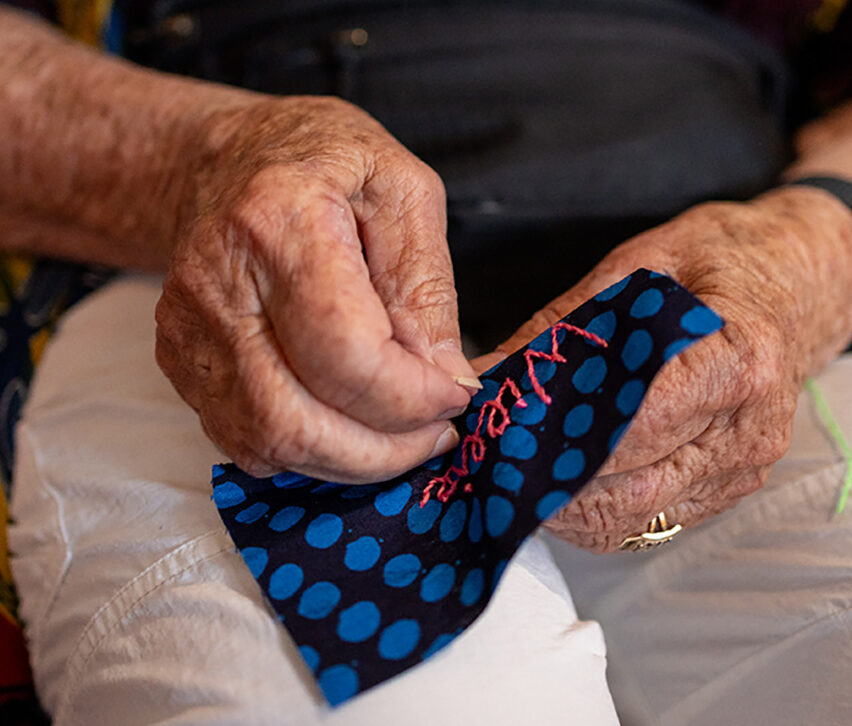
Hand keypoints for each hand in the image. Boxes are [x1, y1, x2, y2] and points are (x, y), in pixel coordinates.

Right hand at [156, 96, 477, 482]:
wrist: (225, 158)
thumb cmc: (323, 162)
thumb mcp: (404, 191)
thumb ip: (426, 288)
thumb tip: (447, 380)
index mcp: (278, 221)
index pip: (344, 352)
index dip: (410, 395)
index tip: (455, 394)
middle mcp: (217, 285)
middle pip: (295, 419)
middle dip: (383, 451)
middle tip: (436, 433)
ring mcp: (188, 331)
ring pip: (267, 444)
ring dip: (350, 462)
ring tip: (402, 434)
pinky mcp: (179, 363)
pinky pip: (247, 442)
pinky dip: (311, 453)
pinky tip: (351, 424)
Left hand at [483, 190, 851, 551]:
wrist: (801, 283)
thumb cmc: (722, 261)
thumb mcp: (638, 266)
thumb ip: (562, 329)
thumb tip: (484, 377)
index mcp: (736, 362)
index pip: (628, 424)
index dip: (553, 433)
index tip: (497, 429)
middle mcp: (746, 430)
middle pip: (625, 489)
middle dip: (547, 479)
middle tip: (490, 458)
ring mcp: (743, 469)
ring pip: (631, 519)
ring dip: (564, 504)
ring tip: (518, 469)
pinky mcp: (731, 489)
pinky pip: (649, 521)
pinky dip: (596, 508)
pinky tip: (565, 475)